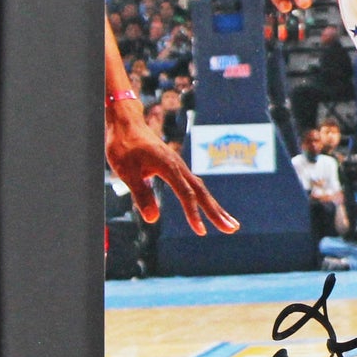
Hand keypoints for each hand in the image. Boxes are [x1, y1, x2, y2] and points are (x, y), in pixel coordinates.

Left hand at [105, 104, 239, 235]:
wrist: (126, 124)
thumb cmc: (123, 146)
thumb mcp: (126, 172)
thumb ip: (141, 195)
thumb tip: (153, 220)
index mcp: (169, 167)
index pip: (187, 195)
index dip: (194, 214)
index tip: (202, 232)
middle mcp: (179, 167)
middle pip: (202, 193)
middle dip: (217, 213)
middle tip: (233, 229)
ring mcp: (179, 167)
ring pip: (201, 190)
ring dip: (215, 207)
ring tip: (229, 223)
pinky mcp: (175, 168)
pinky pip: (194, 186)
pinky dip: (204, 199)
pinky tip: (209, 208)